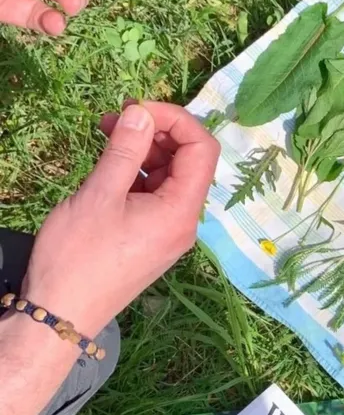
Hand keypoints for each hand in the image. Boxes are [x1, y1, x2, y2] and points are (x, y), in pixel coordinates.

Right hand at [20, 102, 219, 336]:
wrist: (59, 317)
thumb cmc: (78, 256)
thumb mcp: (99, 195)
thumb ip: (126, 150)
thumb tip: (143, 112)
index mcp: (182, 210)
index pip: (203, 148)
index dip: (176, 120)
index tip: (138, 108)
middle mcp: (185, 221)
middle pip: (189, 161)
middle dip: (158, 132)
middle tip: (117, 116)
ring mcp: (169, 231)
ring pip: (170, 176)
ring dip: (145, 150)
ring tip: (108, 133)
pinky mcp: (152, 238)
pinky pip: (156, 195)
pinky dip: (139, 173)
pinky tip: (111, 164)